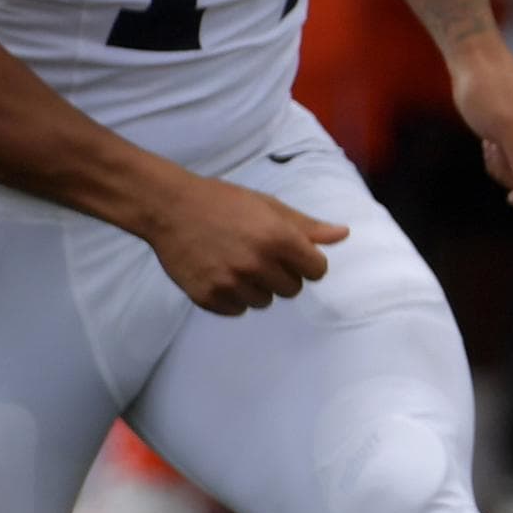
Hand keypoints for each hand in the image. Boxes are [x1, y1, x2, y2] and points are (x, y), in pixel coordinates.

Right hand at [141, 174, 348, 314]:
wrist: (169, 208)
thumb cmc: (223, 202)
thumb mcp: (269, 206)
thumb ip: (307, 226)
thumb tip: (343, 235)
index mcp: (278, 238)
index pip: (317, 270)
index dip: (308, 262)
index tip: (293, 254)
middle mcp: (256, 263)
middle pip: (293, 289)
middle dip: (283, 274)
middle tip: (260, 254)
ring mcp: (230, 283)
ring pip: (265, 301)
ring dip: (258, 287)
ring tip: (238, 262)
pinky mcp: (208, 297)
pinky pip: (238, 310)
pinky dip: (234, 297)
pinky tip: (222, 273)